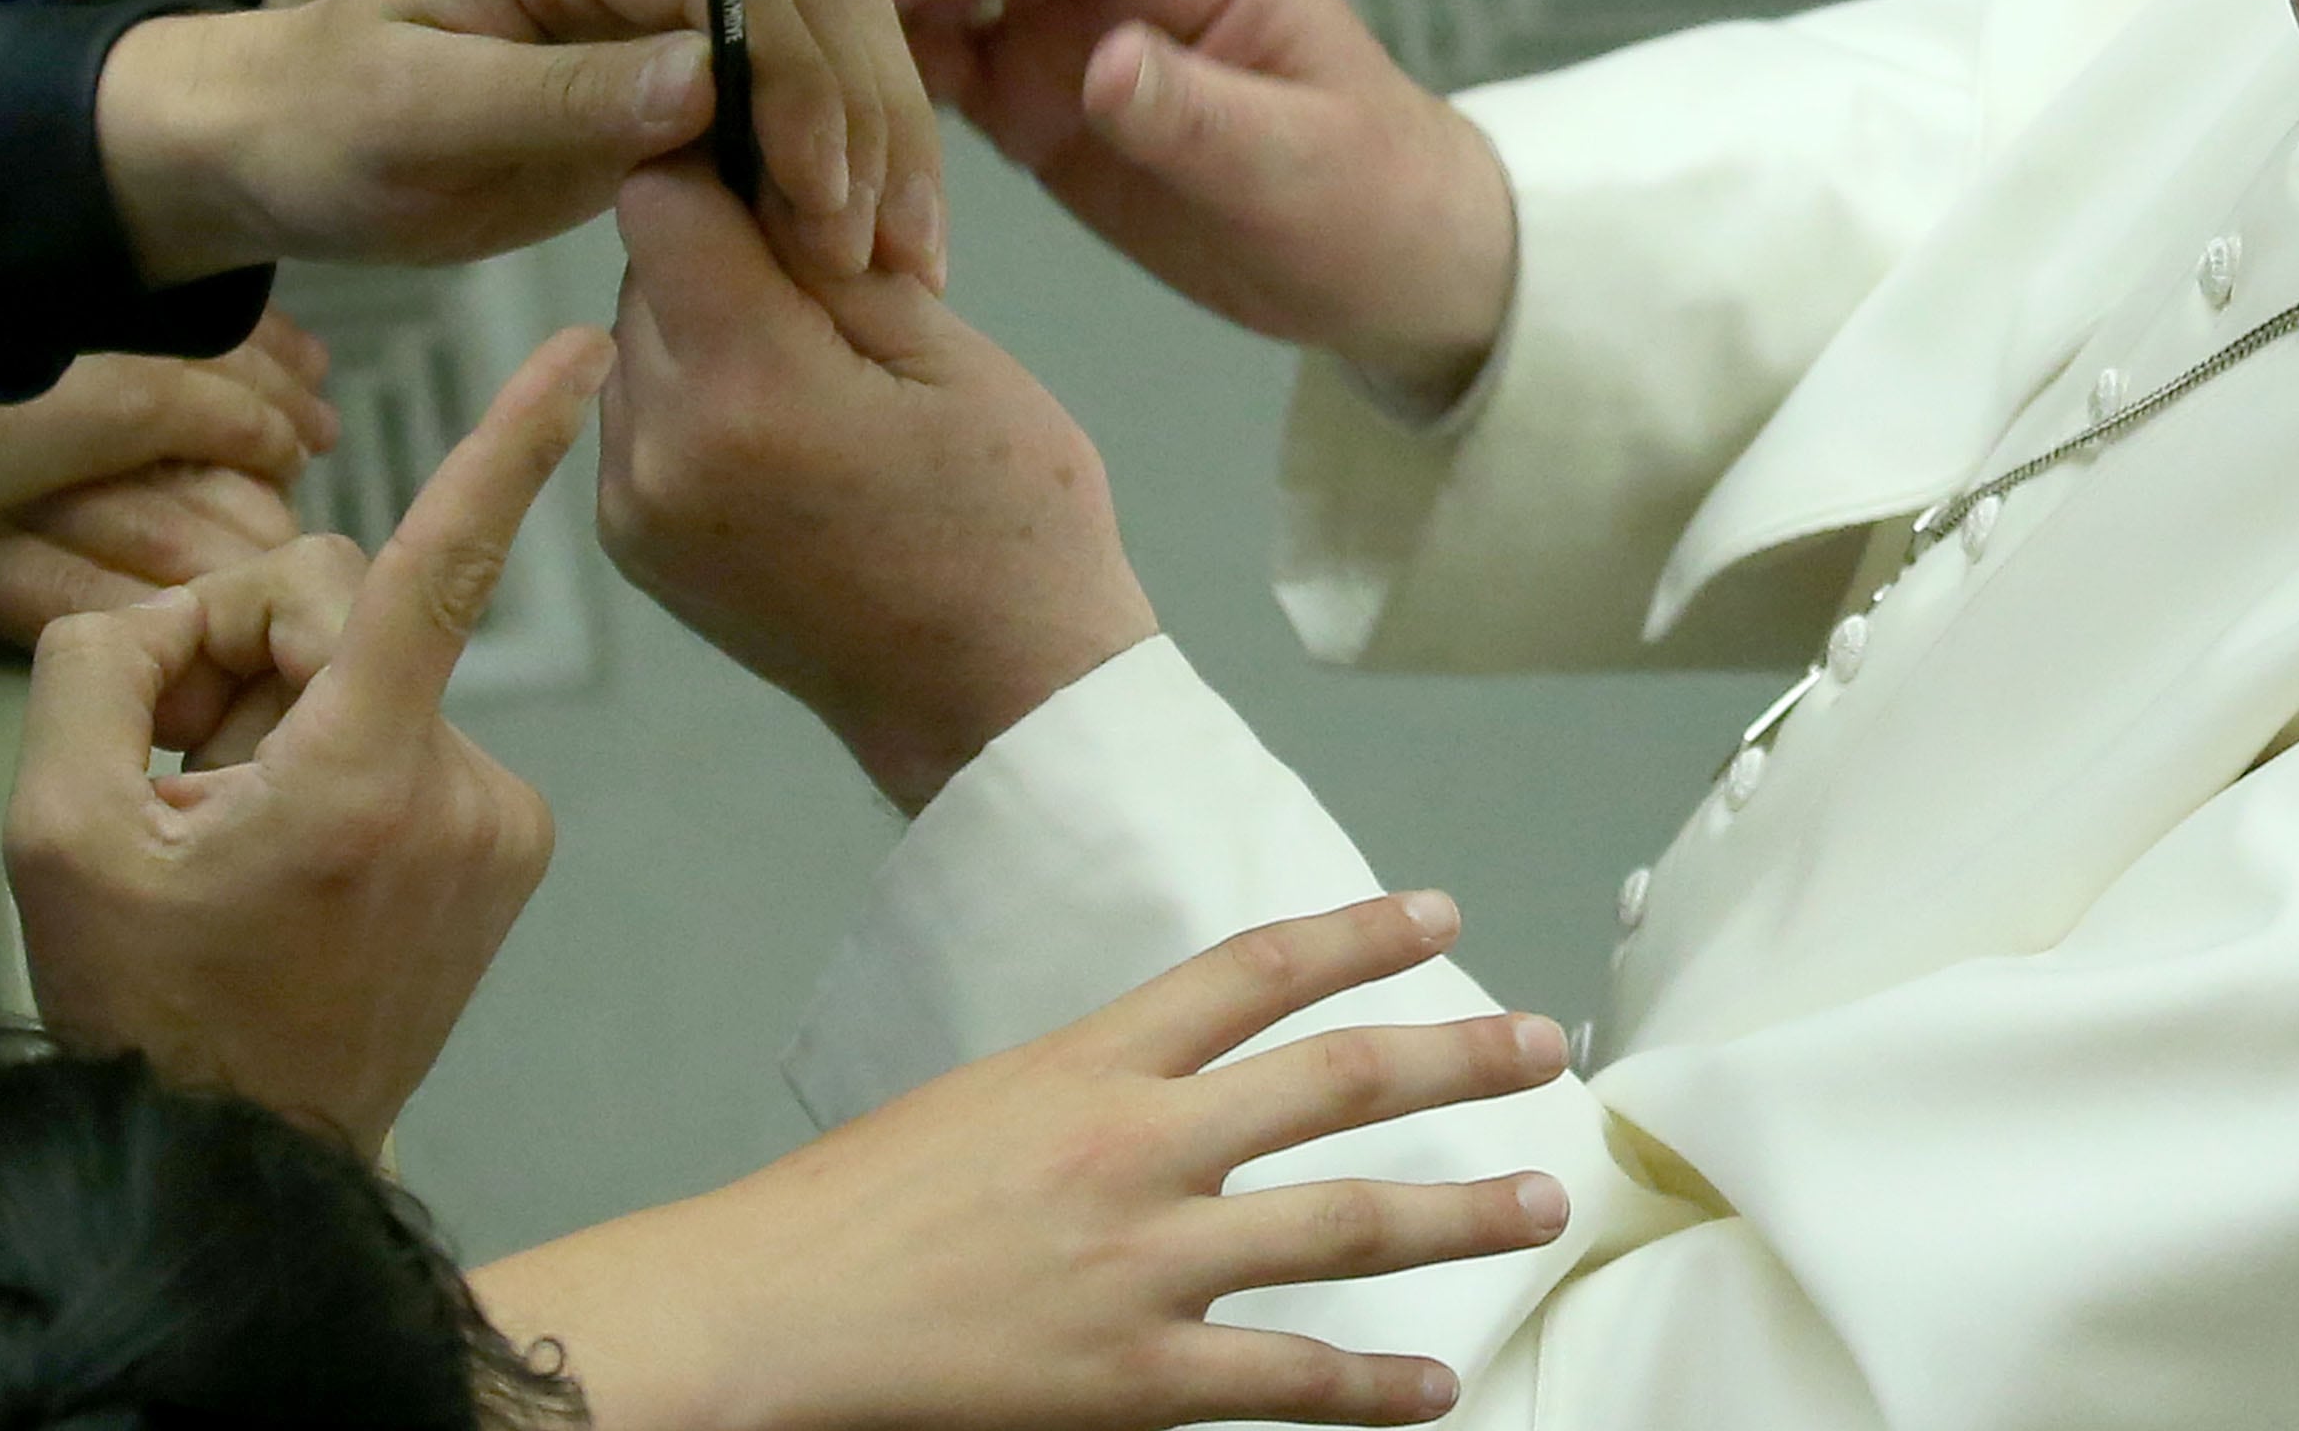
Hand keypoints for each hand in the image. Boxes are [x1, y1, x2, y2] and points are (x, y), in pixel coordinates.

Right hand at [5, 327, 603, 1152]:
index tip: (586, 352)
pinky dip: (344, 763)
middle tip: (169, 762)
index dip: (512, 444)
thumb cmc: (148, 1005)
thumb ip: (102, 666)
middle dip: (244, 652)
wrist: (248, 1158)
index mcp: (362, 773)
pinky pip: (413, 737)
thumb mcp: (55, 831)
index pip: (442, 568)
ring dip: (290, 718)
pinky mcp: (515, 844)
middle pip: (342, 611)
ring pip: (375, 676)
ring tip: (230, 832)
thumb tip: (183, 611)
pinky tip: (292, 852)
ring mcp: (503, 818)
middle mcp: (462, 784)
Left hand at [96, 0, 945, 287]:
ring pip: (835, 27)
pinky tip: (874, 242)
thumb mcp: (417, 118)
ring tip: (897, 262)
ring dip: (882, 139)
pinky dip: (854, 153)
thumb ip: (557, 96)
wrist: (291, 140)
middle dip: (863, 116)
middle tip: (875, 254)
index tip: (819, 199)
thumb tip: (708, 81)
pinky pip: (810, 75)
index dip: (795, 77)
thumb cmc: (326, 128)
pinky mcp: (695, 40)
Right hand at [473, 891, 1571, 1430]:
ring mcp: (1142, 1261)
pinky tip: (1435, 1389)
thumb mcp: (973, 1108)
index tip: (1439, 915)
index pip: (1256, 969)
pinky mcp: (1130, 1377)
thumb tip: (1173, 1097)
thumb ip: (1088, 1095)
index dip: (1359, 934)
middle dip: (1454, 1054)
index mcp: (1087, 1061)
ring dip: (1457, 1209)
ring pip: (1344, 1222)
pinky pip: (1285, 1380)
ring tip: (1540, 1199)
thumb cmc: (841, 1222)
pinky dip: (1371, 1389)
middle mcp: (1134, 1144)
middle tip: (1544, 1042)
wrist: (755, 1321)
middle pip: (1335, 1077)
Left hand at [600, 160, 1144, 809]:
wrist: (994, 705)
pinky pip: (641, 413)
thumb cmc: (1012, 524)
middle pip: (648, 265)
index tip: (794, 167)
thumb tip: (760, 166)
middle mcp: (659, 447)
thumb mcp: (951, 359)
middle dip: (731, 246)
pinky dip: (701, 393)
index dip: (723, 160)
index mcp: (747, 387)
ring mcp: (633, 507)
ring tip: (825, 368)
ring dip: (712, 321)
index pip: (663, 200)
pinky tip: (793, 428)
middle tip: (839, 279)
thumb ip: (837, 258)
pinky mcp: (632, 544)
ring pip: (639, 336)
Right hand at [818, 0, 1513, 406]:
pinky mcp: (1043, 96)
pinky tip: (803, 119)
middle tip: (760, 7)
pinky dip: (873, 88)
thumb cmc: (1373, 199)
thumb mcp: (1296, 162)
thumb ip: (1198, 110)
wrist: (1396, 266)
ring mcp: (1071, 28)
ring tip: (752, 61)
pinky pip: (939, 70)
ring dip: (852, 23)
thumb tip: (1107, 62)